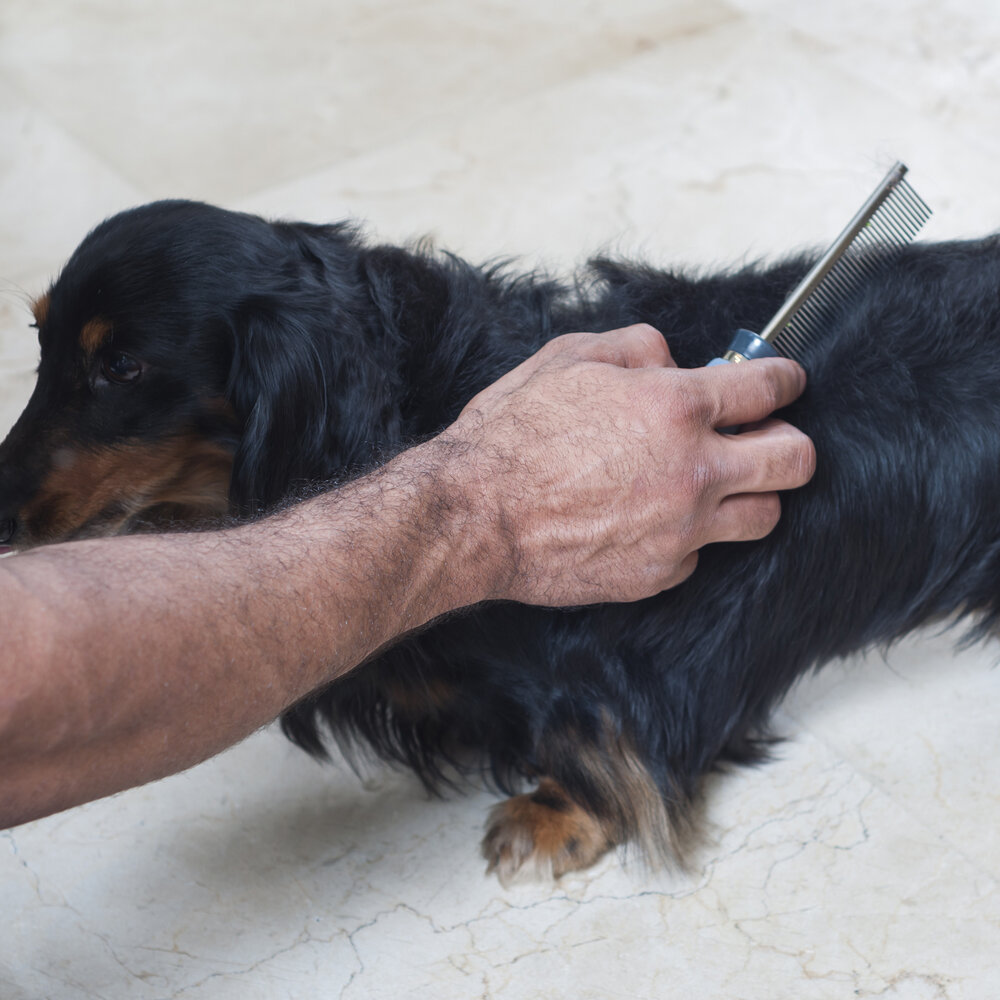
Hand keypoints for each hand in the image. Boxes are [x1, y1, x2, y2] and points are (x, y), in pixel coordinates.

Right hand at [445, 324, 814, 604]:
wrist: (474, 515)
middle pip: (794, 461)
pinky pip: (701, 553)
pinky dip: (689, 534)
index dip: (786, 379)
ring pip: (764, 516)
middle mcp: (693, 472)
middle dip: (789, 441)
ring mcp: (680, 530)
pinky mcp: (658, 573)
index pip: (769, 388)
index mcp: (675, 407)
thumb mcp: (569, 357)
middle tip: (763, 436)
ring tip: (716, 483)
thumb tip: (673, 360)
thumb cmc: (512, 436)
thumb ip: (637, 347)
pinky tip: (652, 519)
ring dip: (751, 494)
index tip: (784, 383)